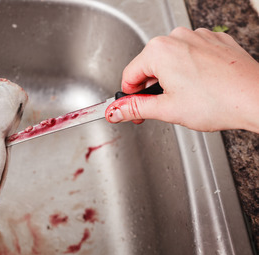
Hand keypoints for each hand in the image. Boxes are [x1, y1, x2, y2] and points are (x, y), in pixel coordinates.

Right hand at [105, 27, 258, 132]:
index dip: (129, 98)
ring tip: (186, 98)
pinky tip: (201, 87)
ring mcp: (198, 37)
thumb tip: (115, 111)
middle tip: (162, 108)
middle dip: (151, 88)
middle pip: (149, 66)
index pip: (129, 76)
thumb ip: (135, 108)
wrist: (256, 98)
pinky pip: (192, 55)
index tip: (134, 112)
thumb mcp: (166, 110)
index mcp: (158, 51)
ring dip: (171, 79)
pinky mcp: (215, 41)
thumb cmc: (217, 102)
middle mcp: (176, 38)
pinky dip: (191, 70)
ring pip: (171, 60)